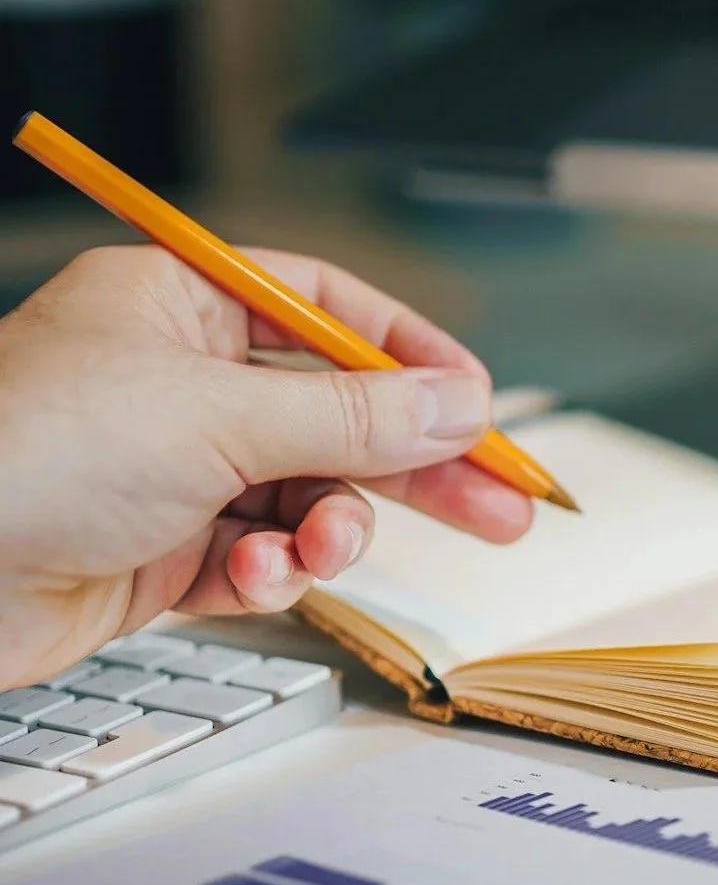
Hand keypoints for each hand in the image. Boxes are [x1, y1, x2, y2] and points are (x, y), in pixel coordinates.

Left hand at [0, 245, 533, 687]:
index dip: (413, 355)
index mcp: (181, 304)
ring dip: (330, 529)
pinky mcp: (158, 551)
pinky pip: (257, 557)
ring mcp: (170, 468)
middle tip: (502, 505)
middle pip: (339, 413)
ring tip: (323, 548)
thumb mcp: (218, 416)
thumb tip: (460, 405)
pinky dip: (270, 574)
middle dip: (416, 465)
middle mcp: (179, 380)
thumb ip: (355, 415)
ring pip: (307, 494)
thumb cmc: (26, 453)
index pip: (332, 311)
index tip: (482, 405)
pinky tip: (252, 580)